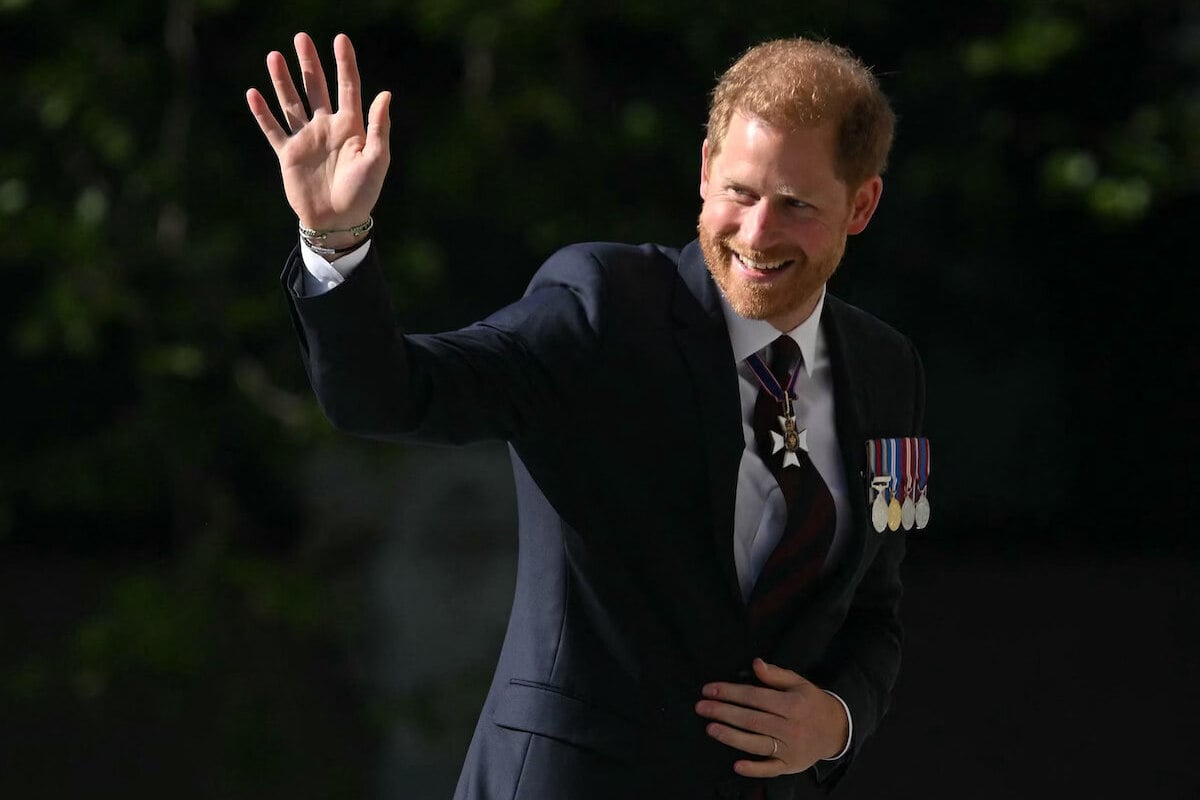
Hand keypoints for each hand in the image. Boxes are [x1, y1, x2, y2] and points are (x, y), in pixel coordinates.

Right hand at [246, 33, 390, 232]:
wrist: (338, 222)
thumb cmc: (363, 192)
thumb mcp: (377, 159)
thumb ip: (379, 127)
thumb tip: (385, 93)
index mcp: (352, 127)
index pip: (348, 88)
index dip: (345, 63)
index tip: (340, 39)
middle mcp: (327, 128)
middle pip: (316, 88)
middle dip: (309, 63)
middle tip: (301, 38)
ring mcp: (307, 139)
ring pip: (292, 103)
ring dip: (283, 81)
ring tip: (274, 56)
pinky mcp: (289, 154)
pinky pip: (273, 130)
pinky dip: (263, 113)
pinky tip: (254, 93)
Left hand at [694, 658, 848, 777]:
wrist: (837, 730)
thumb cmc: (812, 703)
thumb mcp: (799, 683)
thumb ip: (776, 675)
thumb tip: (755, 663)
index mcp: (792, 705)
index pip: (755, 697)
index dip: (730, 692)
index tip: (709, 690)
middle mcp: (790, 728)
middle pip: (751, 720)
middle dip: (723, 712)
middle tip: (701, 707)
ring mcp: (790, 749)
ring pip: (756, 744)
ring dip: (731, 737)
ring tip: (710, 728)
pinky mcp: (790, 766)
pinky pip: (770, 770)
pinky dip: (754, 769)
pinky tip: (736, 765)